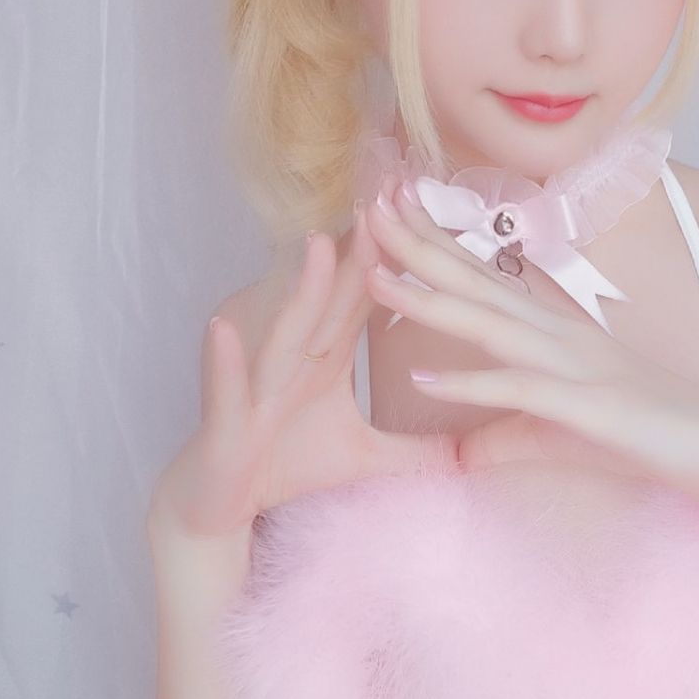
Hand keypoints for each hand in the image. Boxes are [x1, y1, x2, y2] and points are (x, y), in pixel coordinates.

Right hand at [148, 200, 460, 545]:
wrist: (222, 505)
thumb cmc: (288, 466)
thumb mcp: (367, 459)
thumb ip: (420, 449)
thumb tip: (476, 450)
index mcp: (325, 357)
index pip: (366, 298)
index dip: (395, 255)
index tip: (424, 207)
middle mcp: (292, 359)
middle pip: (331, 299)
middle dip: (357, 251)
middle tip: (386, 194)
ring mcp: (257, 386)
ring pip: (284, 333)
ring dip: (301, 291)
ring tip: (320, 244)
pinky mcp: (226, 422)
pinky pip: (226, 388)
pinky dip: (224, 361)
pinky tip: (223, 327)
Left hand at [362, 171, 698, 505]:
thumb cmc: (649, 434)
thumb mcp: (561, 434)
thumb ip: (507, 435)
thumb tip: (460, 450)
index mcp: (554, 333)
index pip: (484, 278)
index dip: (436, 244)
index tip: (391, 213)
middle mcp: (558, 336)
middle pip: (477, 282)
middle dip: (420, 244)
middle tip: (369, 205)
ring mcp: (573, 366)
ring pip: (489, 324)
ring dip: (431, 299)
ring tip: (375, 277)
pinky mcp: (585, 407)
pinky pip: (518, 391)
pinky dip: (470, 383)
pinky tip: (422, 379)